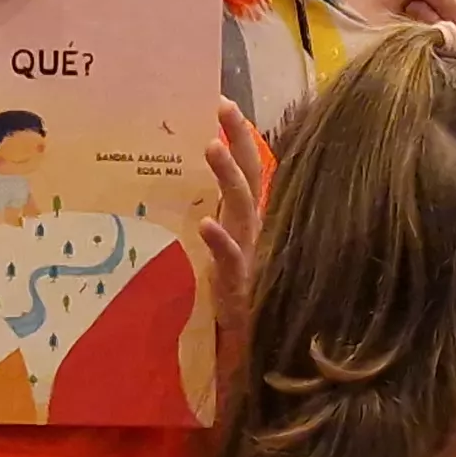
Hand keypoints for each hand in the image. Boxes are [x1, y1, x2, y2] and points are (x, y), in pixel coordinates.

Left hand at [201, 102, 268, 376]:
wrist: (253, 354)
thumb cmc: (235, 304)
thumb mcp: (227, 257)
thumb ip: (222, 225)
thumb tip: (199, 193)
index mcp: (253, 223)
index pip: (250, 170)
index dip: (241, 137)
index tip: (224, 102)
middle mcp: (256, 233)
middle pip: (251, 177)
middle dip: (238, 139)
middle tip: (222, 106)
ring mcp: (251, 257)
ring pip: (243, 208)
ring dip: (228, 176)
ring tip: (212, 146)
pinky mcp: (242, 286)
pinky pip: (231, 259)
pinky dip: (220, 240)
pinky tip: (207, 223)